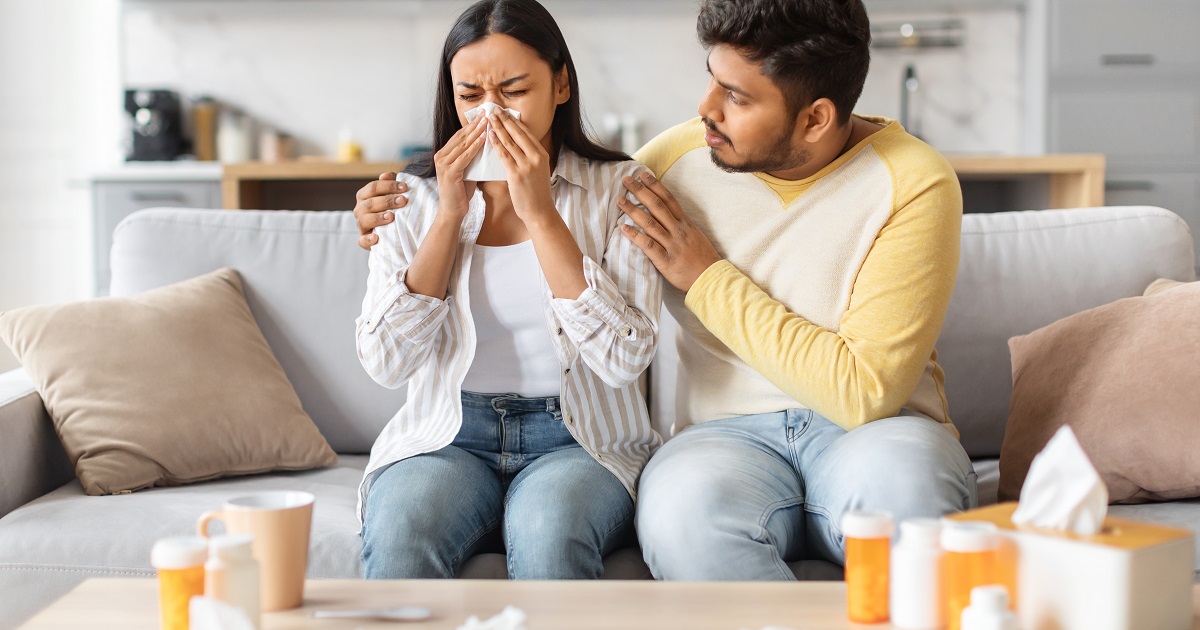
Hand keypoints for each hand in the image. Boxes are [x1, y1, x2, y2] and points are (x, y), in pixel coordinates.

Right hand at [353, 172, 407, 249]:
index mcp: (364, 195)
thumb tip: (386, 175)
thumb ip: (389, 183)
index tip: (405, 187)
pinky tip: (377, 237)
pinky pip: (362, 240)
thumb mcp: (391, 193)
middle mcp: (360, 209)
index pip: (373, 187)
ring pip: (365, 220)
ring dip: (378, 218)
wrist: (391, 230)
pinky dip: (368, 239)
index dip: (389, 186)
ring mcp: (361, 225)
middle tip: (403, 201)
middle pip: (370, 203)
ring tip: (392, 216)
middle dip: (387, 201)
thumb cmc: (391, 207)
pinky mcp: (363, 240)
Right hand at [434, 115, 487, 221]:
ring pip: (463, 144)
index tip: (484, 114)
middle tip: (487, 112)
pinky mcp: (449, 172)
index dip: (472, 125)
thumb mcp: (467, 170)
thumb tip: (486, 143)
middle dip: (475, 124)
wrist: (452, 212)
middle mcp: (441, 157)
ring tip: (488, 121)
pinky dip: (475, 146)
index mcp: (444, 154)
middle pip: (461, 136)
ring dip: (477, 131)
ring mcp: (443, 164)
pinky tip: (484, 138)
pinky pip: (465, 156)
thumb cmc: (461, 192)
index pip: (459, 136)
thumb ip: (471, 157)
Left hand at [487, 110, 557, 226]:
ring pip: (510, 142)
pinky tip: (489, 136)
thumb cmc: (537, 193)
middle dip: (505, 120)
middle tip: (494, 109)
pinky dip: (496, 144)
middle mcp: (536, 157)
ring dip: (498, 128)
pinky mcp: (517, 175)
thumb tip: (518, 145)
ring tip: (489, 118)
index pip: (526, 133)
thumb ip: (530, 157)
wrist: (539, 211)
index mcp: (542, 155)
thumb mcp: (538, 170)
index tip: (505, 112)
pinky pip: (504, 155)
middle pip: (518, 134)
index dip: (514, 121)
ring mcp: (527, 166)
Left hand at [619, 171, 721, 292]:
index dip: (655, 185)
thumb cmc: (703, 259)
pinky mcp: (666, 260)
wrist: (711, 279)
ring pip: (650, 223)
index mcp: (685, 223)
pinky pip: (649, 246)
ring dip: (633, 210)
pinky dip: (635, 236)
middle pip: (657, 206)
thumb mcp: (695, 236)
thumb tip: (668, 216)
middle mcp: (678, 230)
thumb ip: (681, 225)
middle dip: (640, 191)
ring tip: (620, 201)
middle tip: (626, 181)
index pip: (668, 199)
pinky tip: (623, 228)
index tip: (643, 175)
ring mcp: (672, 245)